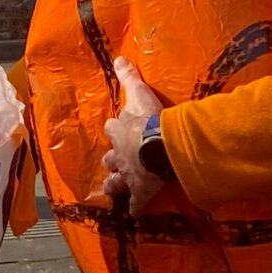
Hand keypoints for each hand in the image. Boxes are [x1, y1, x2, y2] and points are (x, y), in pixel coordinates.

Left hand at [99, 59, 168, 211]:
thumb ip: (129, 77)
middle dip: (112, 161)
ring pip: (116, 184)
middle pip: (110, 159)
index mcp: (119, 132)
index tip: (116, 129)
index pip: (111, 129)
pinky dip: (137, 208)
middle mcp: (119, 156)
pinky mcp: (141, 192)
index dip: (114, 130)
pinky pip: (137, 203)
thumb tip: (117, 58)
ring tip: (116, 188)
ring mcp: (128, 176)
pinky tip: (135, 214)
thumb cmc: (150, 120)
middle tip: (116, 162)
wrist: (161, 146)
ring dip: (116, 185)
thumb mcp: (139, 94)